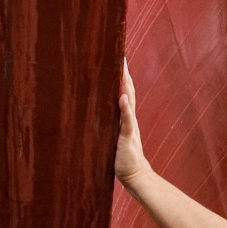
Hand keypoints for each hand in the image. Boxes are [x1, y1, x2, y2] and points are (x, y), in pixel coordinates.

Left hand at [115, 64, 149, 186]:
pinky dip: (125, 108)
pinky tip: (122, 97)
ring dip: (125, 84)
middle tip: (120, 54)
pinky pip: (127, 121)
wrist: (134, 173)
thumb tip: (92, 109)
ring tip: (122, 68)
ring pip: (128, 100)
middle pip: (127, 89)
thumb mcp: (110, 134)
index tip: (116, 56)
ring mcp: (129, 126)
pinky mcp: (127, 137)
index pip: (123, 89)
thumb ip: (107, 121)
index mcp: (123, 115)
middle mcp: (128, 116)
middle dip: (124, 72)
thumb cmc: (120, 155)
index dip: (120, 73)